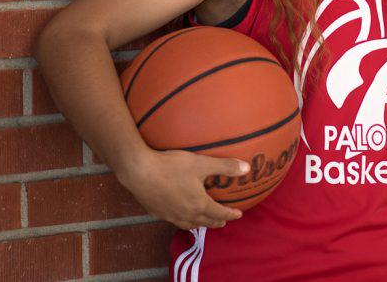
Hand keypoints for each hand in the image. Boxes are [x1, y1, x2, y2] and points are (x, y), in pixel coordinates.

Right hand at [118, 148, 248, 229]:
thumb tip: (247, 168)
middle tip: (224, 221)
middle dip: (217, 222)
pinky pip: (175, 221)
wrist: (139, 171)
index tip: (239, 215)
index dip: (231, 214)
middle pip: (205, 222)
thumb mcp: (202, 163)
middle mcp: (186, 214)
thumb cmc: (172, 166)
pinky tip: (180, 214)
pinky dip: (184, 221)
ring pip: (189, 224)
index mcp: (199, 204)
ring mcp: (170, 215)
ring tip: (204, 221)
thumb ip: (225, 166)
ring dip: (200, 224)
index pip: (219, 213)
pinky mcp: (157, 212)